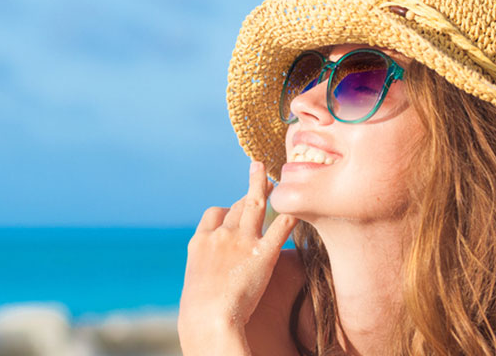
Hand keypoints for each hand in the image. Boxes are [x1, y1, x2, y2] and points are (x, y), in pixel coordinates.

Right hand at [178, 161, 298, 335]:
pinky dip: (290, 215)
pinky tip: (298, 207)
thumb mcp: (196, 284)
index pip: (215, 213)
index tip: (236, 209)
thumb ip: (206, 270)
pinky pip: (280, 228)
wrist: (207, 318)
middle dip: (250, 194)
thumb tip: (212, 275)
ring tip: (272, 178)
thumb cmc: (200, 312)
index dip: (228, 209)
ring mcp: (241, 241)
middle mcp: (220, 234)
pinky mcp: (263, 254)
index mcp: (200, 241)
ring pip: (254, 204)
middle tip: (260, 178)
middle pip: (237, 206)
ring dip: (263, 186)